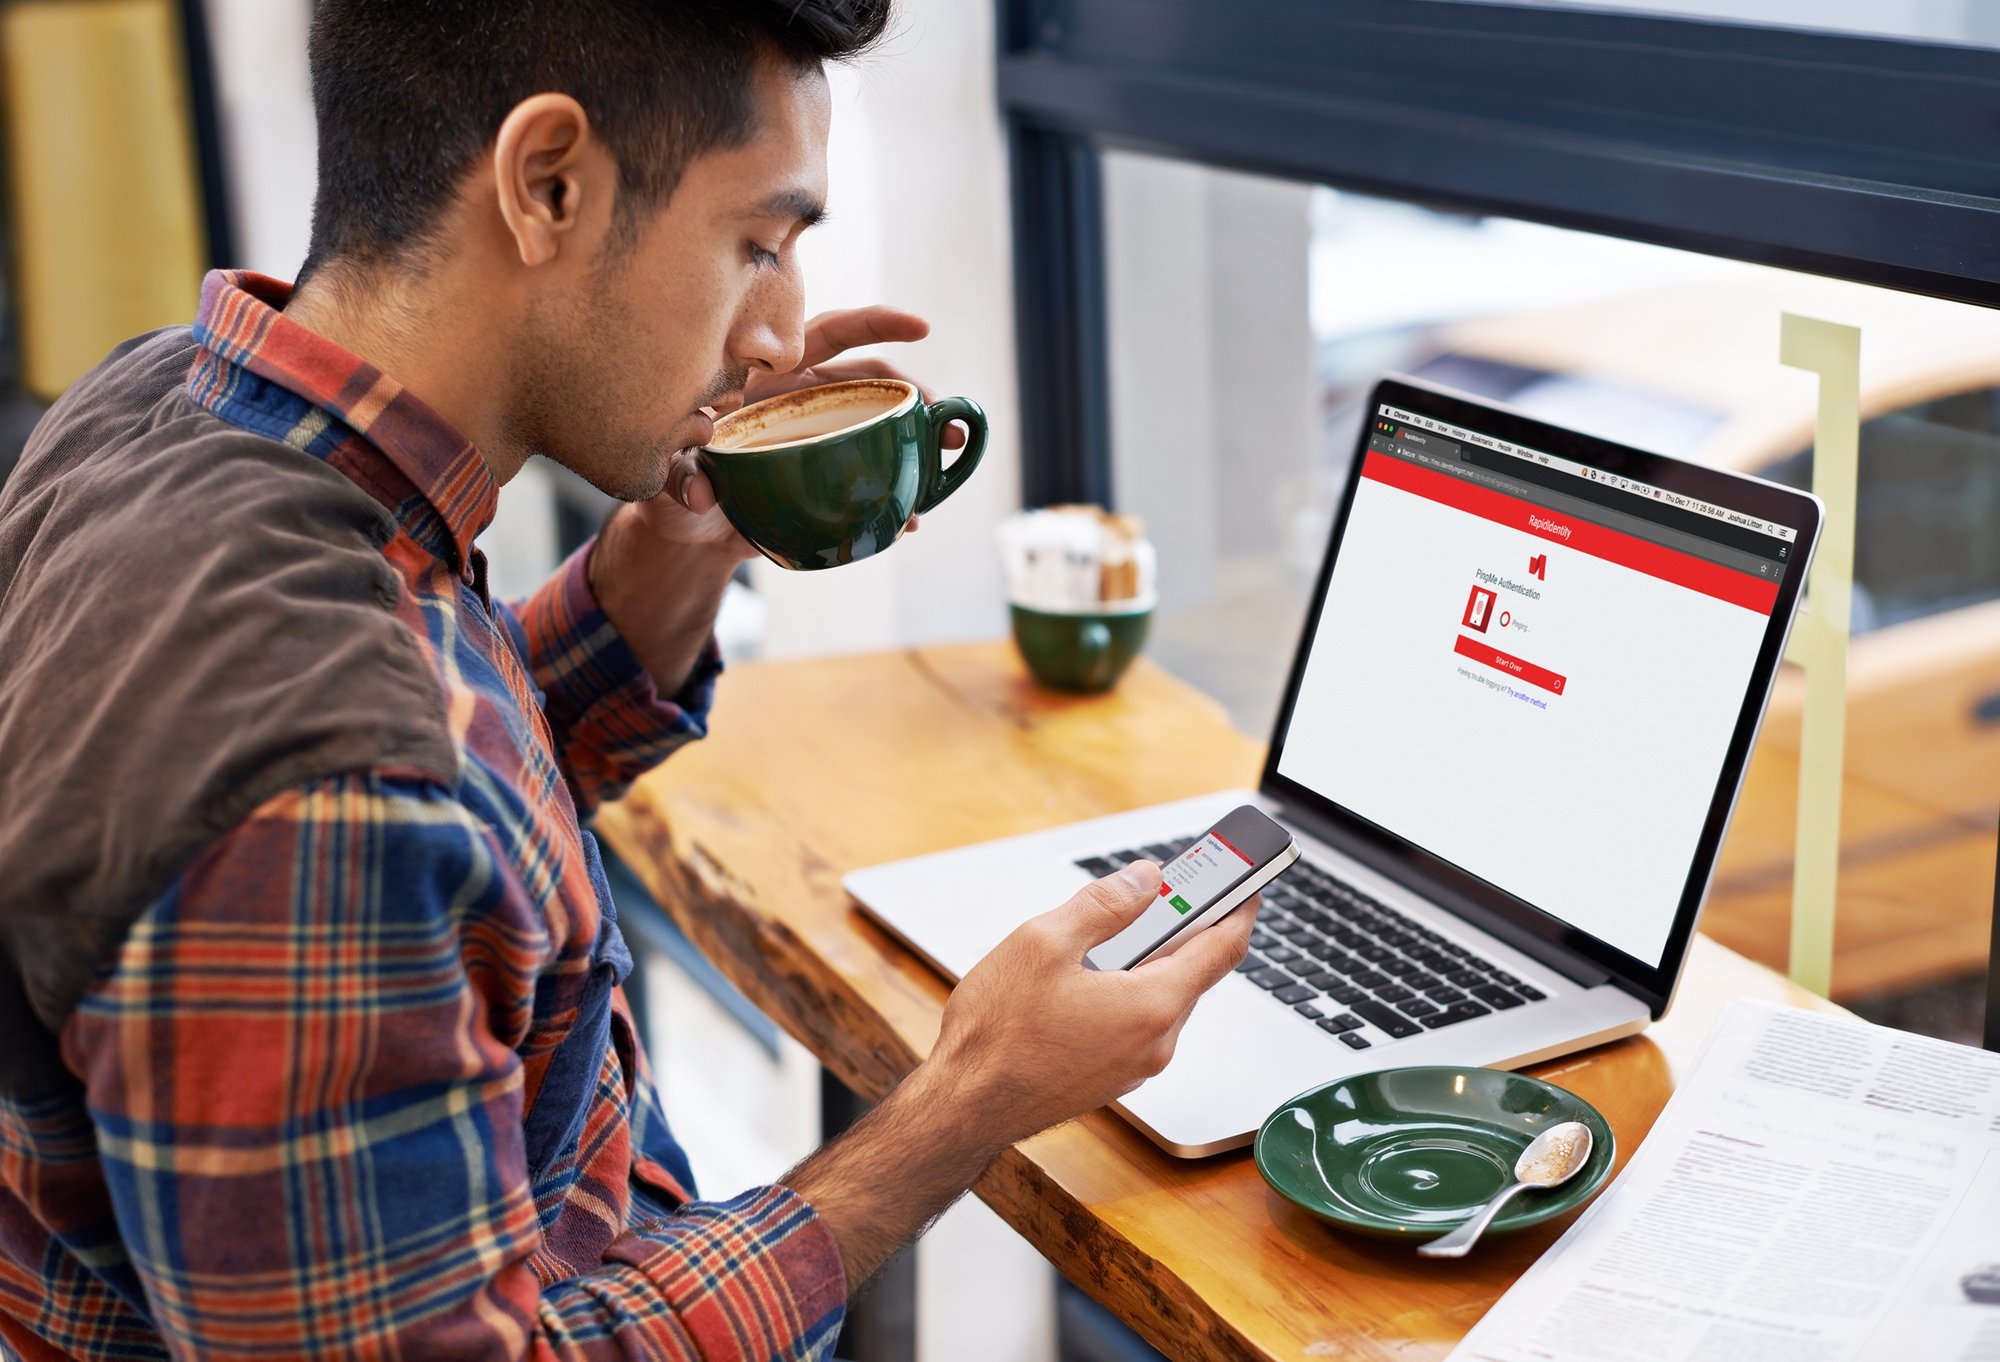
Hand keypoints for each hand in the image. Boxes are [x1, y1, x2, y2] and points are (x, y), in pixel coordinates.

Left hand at [629, 306, 961, 553]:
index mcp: (767, 376)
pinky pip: (867, 481)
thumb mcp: (666, 478)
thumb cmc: (671, 487)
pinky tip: (912, 518)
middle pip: (866, 380)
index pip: (823, 335)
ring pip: (877, 427)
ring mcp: (818, 440)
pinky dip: (892, 499)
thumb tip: (699, 488)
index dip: (871, 325)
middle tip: (944, 416)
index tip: (919, 327)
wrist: (685, 533)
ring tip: (945, 459)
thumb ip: (676, 476)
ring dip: (918, 441)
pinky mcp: (826, 480)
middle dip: (913, 392)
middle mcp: (800, 400)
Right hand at [924, 862, 1257, 1148]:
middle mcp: (1155, 1042)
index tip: (1245, 881)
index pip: (1222, 948)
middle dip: (1183, 927)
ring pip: (1161, 997)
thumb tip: (1145, 879)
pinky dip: (1128, 989)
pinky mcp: (1112, 1077)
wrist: (965, 1108)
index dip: (1239, 907)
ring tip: (1110, 930)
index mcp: (1151, 1005)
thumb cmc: (998, 1034)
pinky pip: (1138, 1022)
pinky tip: (1087, 975)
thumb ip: (1104, 905)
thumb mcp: (1044, 942)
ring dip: (1148, 959)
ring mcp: (1135, 1066)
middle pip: (1192, 971)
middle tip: (1164, 890)